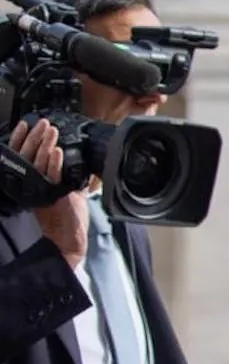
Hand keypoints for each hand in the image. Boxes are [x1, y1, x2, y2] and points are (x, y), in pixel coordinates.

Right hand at [10, 120, 87, 268]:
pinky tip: (57, 150)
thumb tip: (72, 161)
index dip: (22, 139)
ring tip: (50, 130)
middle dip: (35, 137)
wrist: (67, 240)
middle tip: (42, 123)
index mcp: (29, 182)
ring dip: (45, 144)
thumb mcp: (62, 191)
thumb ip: (62, 176)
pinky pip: (52, 175)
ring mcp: (40, 189)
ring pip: (39, 162)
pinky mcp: (52, 195)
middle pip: (28, 155)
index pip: (22, 155)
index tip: (27, 124)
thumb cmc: (66, 217)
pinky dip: (54, 162)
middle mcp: (30, 184)